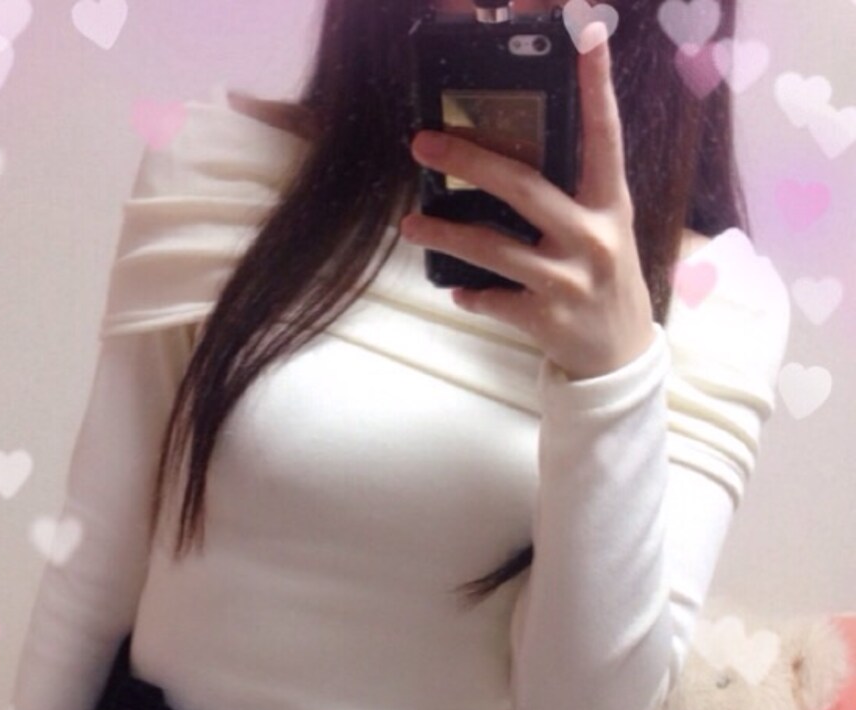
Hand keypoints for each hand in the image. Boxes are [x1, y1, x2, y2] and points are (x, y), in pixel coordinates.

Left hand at [400, 24, 654, 381]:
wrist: (618, 356)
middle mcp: (592, 237)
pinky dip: (469, 294)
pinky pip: (492, 299)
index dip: (596, 84)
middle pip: (523, 186)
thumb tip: (509, 154)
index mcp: (609, 203)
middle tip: (423, 144)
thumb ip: (570, 191)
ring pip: (492, 248)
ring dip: (444, 234)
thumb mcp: (602, 227)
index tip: (585, 34)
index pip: (604, 134)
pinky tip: (456, 288)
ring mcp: (568, 280)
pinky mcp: (546, 319)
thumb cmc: (602, 279)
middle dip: (468, 161)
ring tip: (410, 224)